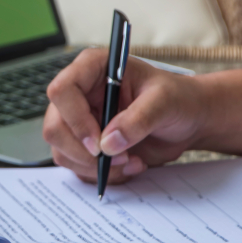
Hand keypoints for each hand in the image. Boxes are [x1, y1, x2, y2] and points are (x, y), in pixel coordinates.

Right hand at [43, 48, 207, 183]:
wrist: (187, 121)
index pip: (62, 91)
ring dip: (95, 167)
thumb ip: (139, 119)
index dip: (75, 119)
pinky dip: (102, 174)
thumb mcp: (165, 102)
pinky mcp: (84, 143)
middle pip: (55, 127)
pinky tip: (129, 164)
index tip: (99, 143)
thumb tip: (108, 144)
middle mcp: (80, 94)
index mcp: (93, 69)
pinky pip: (77, 166)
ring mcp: (79, 120)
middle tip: (119, 159)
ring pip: (62, 151)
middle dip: (84, 152)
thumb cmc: (178, 99)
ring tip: (131, 161)